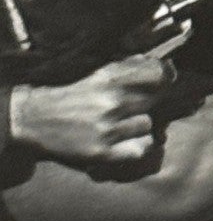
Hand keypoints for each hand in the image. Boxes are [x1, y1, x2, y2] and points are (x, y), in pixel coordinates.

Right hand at [9, 56, 172, 166]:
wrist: (35, 120)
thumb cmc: (74, 95)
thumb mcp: (99, 74)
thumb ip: (132, 69)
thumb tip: (169, 67)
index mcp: (110, 79)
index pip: (158, 75)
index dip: (166, 78)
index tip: (166, 80)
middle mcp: (111, 103)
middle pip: (156, 102)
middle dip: (147, 104)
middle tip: (132, 107)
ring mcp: (107, 129)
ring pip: (148, 125)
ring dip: (139, 126)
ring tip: (120, 126)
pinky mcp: (103, 152)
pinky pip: (140, 148)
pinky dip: (137, 146)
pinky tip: (124, 142)